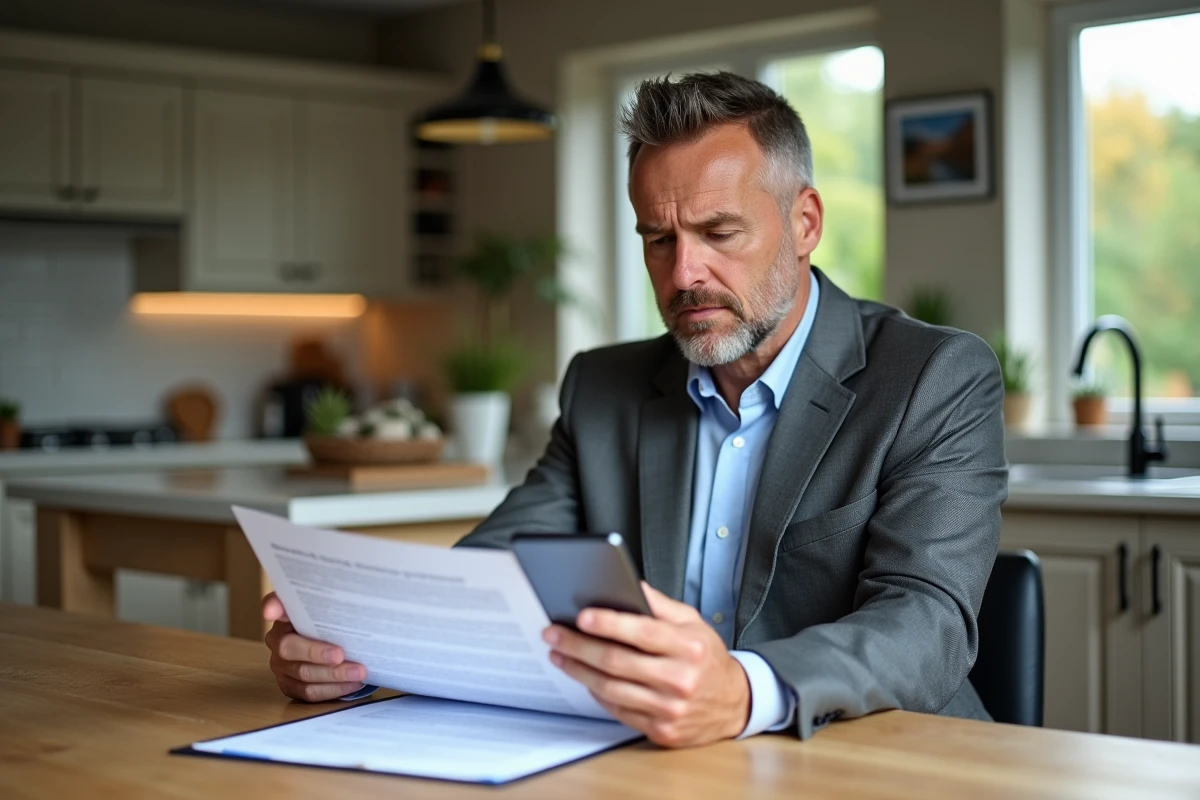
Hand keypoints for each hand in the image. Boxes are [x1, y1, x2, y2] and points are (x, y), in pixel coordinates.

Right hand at [262, 592, 367, 701]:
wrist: (337, 646)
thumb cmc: (332, 624)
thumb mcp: (330, 609)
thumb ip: (325, 599)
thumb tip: (319, 589)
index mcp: (284, 617)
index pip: (274, 606)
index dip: (273, 607)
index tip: (272, 611)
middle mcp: (278, 642)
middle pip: (289, 648)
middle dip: (316, 653)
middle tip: (340, 654)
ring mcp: (282, 667)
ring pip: (304, 674)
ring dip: (333, 675)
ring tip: (359, 672)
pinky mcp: (291, 686)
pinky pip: (310, 692)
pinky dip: (333, 689)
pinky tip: (352, 684)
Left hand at [543, 582, 749, 747]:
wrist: (735, 703)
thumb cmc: (708, 659)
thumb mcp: (693, 623)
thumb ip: (660, 605)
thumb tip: (629, 584)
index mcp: (690, 648)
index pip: (642, 633)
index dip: (608, 624)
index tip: (581, 616)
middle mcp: (680, 679)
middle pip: (617, 662)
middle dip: (579, 646)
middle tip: (555, 633)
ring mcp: (669, 709)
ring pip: (611, 688)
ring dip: (578, 670)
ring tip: (560, 654)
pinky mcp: (661, 730)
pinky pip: (618, 710)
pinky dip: (596, 692)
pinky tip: (583, 676)